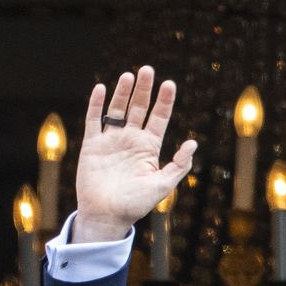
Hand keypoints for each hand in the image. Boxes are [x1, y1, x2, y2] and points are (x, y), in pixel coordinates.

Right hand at [72, 65, 196, 242]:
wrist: (108, 215)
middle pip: (139, 108)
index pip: (159, 119)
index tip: (169, 84)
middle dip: (144, 90)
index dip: (164, 102)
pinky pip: (94, 120)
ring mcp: (111, 141)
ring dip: (123, 93)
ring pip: (117, 110)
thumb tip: (193, 143)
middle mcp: (131, 140)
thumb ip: (178, 165)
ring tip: (129, 75)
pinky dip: (97, 105)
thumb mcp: (163, 185)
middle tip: (148, 69)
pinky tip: (102, 89)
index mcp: (149, 148)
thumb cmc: (137, 204)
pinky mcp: (92, 145)